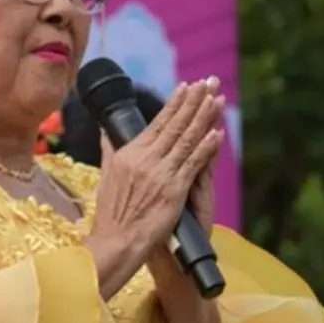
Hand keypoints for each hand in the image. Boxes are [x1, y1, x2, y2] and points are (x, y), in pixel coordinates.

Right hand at [86, 79, 224, 297]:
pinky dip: (206, 148)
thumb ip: (109, 151)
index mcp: (130, 154)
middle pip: (175, 125)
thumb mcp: (106, 177)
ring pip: (187, 140)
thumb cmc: (111, 215)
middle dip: (195, 101)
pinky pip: (193, 164)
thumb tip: (105, 132)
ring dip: (204, 117)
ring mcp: (161, 174)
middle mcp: (145, 159)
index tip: (188, 86)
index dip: (175, 103)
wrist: (115, 241)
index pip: (157, 122)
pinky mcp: (173, 190)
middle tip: (210, 81)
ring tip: (218, 98)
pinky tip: (217, 133)